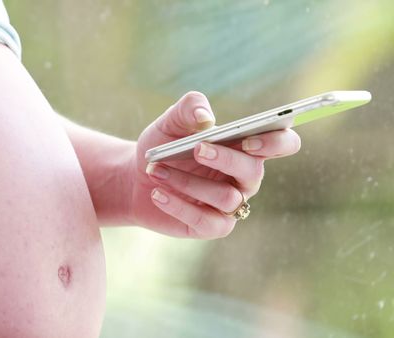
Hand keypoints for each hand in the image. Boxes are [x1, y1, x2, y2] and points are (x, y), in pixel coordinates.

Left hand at [127, 91, 300, 238]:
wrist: (136, 176)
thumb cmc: (163, 146)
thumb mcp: (171, 121)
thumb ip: (190, 108)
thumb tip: (206, 119)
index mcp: (246, 147)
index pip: (284, 143)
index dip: (276, 142)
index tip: (249, 138)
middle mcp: (244, 178)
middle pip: (254, 172)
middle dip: (227, 159)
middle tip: (198, 149)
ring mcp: (230, 205)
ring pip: (226, 197)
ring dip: (188, 182)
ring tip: (157, 169)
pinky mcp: (211, 227)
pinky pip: (206, 221)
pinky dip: (179, 206)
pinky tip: (157, 193)